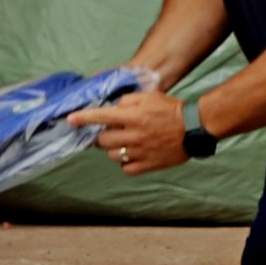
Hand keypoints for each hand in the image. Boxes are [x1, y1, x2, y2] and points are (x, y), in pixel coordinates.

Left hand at [68, 90, 185, 175]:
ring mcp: (140, 152)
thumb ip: (128, 100)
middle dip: (101, 136)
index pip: (101, 117)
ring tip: (124, 143)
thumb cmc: (171, 110)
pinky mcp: (148, 165)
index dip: (83, 118)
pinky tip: (133, 155)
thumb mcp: (150, 96)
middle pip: (102, 141)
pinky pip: (127, 168)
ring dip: (113, 149)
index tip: (70, 119)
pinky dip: (126, 163)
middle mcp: (134, 135)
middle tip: (109, 132)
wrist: (194, 128)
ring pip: (113, 155)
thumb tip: (113, 107)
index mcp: (133, 117)